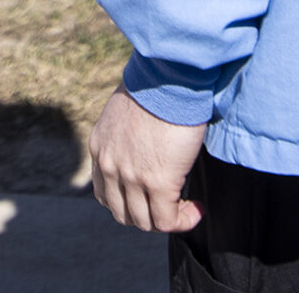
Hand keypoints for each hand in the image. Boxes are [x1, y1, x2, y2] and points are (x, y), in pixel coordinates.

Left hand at [90, 88, 206, 233]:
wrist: (169, 77)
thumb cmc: (156, 85)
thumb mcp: (126, 110)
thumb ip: (127, 132)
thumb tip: (144, 141)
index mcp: (100, 147)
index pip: (104, 193)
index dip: (129, 202)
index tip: (149, 197)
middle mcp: (109, 166)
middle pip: (123, 214)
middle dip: (147, 215)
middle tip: (170, 205)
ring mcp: (131, 177)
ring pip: (145, 222)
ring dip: (167, 219)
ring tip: (186, 208)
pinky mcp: (157, 183)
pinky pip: (168, 220)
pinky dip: (185, 220)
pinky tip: (198, 208)